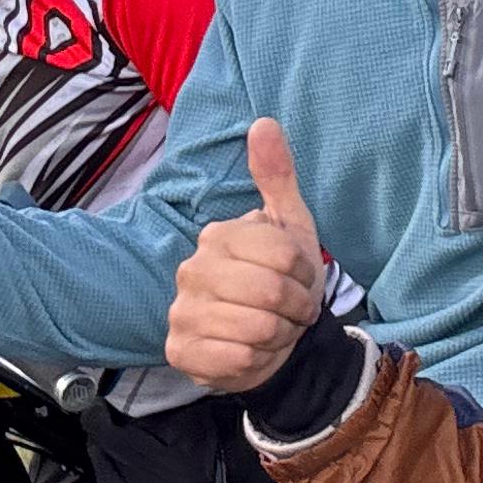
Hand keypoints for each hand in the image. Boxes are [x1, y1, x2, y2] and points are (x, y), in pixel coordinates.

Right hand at [166, 119, 327, 393]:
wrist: (272, 341)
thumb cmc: (281, 281)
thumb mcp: (290, 227)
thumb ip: (277, 176)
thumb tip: (264, 122)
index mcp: (217, 236)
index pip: (282, 255)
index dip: (303, 273)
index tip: (299, 279)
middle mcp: (191, 269)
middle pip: (271, 292)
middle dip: (296, 307)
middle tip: (290, 310)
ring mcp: (181, 312)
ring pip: (257, 328)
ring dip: (279, 335)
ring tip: (272, 329)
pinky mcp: (180, 352)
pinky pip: (236, 359)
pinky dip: (256, 360)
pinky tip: (251, 352)